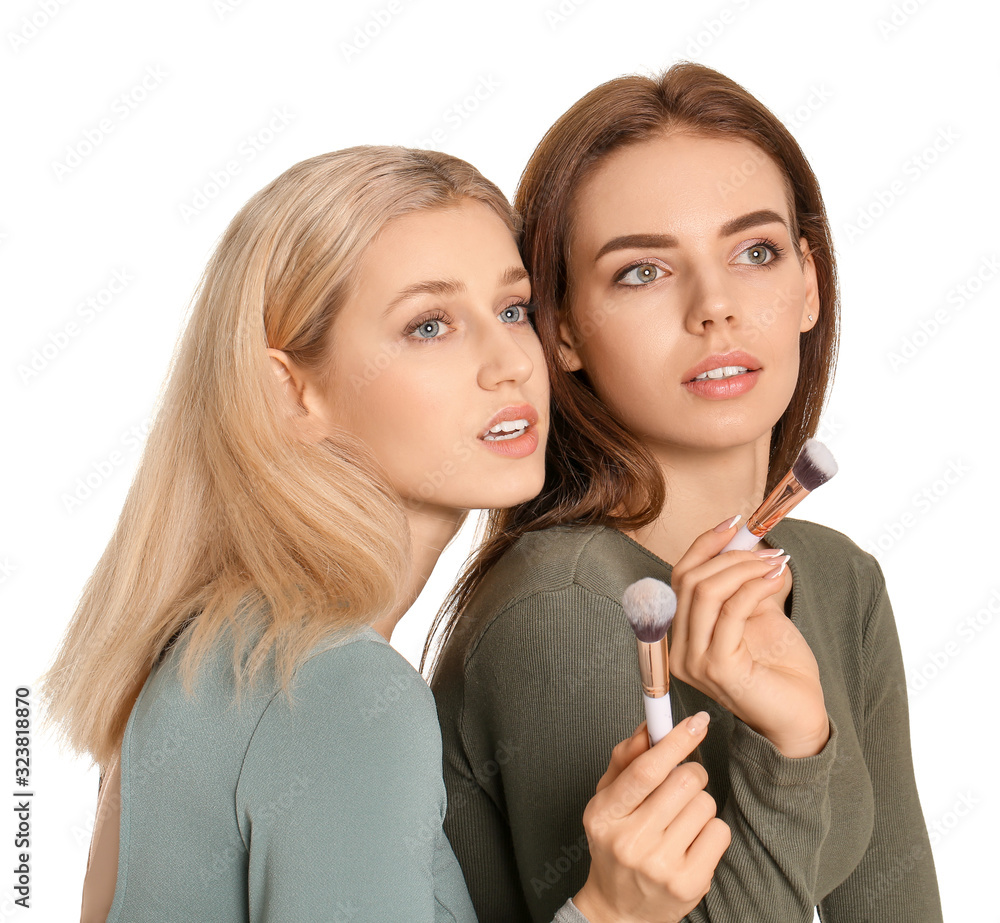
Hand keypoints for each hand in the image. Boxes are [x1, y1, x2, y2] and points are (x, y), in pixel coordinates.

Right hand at [573, 713, 730, 922]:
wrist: (618, 908)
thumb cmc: (614, 845)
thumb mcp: (607, 800)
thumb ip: (626, 759)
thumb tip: (650, 726)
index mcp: (605, 815)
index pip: (646, 770)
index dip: (675, 741)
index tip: (695, 722)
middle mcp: (631, 842)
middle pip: (683, 781)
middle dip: (689, 773)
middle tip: (680, 785)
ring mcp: (661, 866)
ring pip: (705, 804)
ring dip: (698, 804)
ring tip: (680, 821)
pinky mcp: (690, 883)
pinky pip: (719, 831)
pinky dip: (710, 830)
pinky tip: (691, 842)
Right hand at [669, 518, 829, 757]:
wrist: (800, 715)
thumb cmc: (779, 670)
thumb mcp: (756, 614)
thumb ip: (742, 583)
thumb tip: (746, 540)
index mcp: (681, 636)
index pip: (679, 578)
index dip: (704, 546)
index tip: (734, 524)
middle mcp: (678, 650)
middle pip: (690, 581)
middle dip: (731, 556)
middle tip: (767, 550)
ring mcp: (694, 661)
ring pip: (706, 592)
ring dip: (744, 568)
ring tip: (775, 563)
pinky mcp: (718, 667)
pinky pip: (732, 611)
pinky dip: (755, 586)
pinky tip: (776, 578)